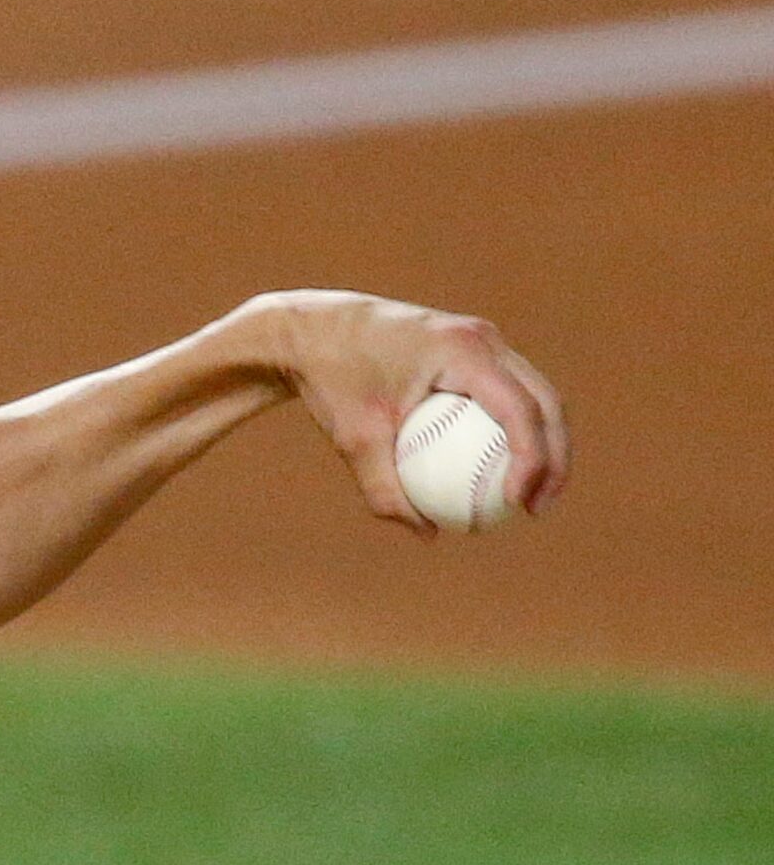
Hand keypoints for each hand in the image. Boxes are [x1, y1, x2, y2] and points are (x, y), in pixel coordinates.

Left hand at [246, 289, 570, 533]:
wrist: (311, 331)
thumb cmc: (331, 380)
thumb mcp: (351, 440)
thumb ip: (385, 489)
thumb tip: (427, 534)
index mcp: (462, 350)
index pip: (519, 408)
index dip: (532, 458)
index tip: (516, 503)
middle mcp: (481, 338)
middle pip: (545, 401)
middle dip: (554, 457)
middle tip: (537, 508)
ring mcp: (480, 340)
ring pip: (533, 395)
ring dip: (542, 445)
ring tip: (527, 500)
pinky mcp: (471, 350)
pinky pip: (505, 394)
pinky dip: (512, 431)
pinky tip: (496, 476)